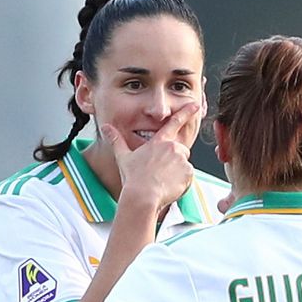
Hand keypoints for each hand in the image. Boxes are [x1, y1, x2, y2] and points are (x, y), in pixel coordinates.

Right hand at [102, 102, 199, 220]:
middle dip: (175, 159)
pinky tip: (170, 187)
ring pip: (184, 165)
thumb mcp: (123, 157)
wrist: (142, 196)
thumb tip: (105, 127)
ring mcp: (181, 160)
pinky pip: (188, 177)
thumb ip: (116, 140)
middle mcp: (172, 147)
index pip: (174, 123)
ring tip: (163, 181)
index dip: (186, 112)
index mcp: (158, 142)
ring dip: (178, 172)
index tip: (196, 104)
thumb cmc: (133, 178)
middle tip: (161, 172)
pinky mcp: (188, 173)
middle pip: (180, 150)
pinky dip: (182, 182)